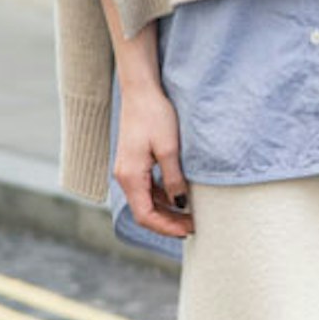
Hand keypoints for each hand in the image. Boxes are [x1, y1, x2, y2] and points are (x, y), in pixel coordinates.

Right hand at [114, 83, 193, 238]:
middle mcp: (124, 177)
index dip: (166, 227)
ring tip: (190, 214)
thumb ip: (174, 179)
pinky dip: (162, 197)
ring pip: (146, 201)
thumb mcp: (169, 149)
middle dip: (168, 222)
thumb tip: (180, 204)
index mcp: (130, 176)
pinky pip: (146, 188)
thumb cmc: (154, 115)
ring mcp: (128, 170)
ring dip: (166, 211)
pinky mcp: (134, 162)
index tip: (188, 230)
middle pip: (144, 211)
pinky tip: (179, 195)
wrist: (141, 90)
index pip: (145, 215)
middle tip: (193, 225)